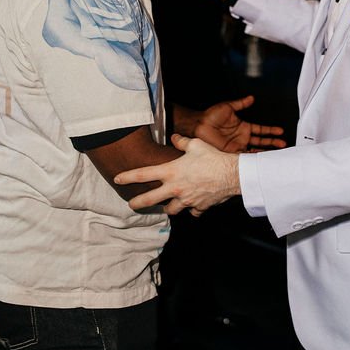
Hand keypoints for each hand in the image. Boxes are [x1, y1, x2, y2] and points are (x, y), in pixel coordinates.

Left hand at [115, 133, 240, 214]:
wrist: (231, 174)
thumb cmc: (213, 157)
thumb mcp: (196, 144)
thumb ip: (182, 142)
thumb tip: (174, 138)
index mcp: (171, 172)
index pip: (142, 174)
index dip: (127, 176)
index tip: (117, 178)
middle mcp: (175, 188)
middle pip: (149, 200)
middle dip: (137, 203)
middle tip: (132, 205)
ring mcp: (186, 200)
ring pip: (170, 210)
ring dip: (168, 207)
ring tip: (168, 204)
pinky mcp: (198, 207)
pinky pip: (192, 212)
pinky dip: (191, 209)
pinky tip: (194, 204)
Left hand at [191, 95, 285, 152]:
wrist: (199, 125)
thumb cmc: (210, 116)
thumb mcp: (228, 107)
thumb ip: (241, 103)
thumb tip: (251, 98)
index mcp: (243, 127)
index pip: (261, 130)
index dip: (271, 130)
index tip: (280, 131)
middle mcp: (242, 137)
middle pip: (261, 141)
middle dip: (272, 142)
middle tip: (283, 144)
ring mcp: (238, 146)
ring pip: (255, 150)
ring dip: (266, 151)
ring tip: (277, 153)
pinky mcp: (232, 152)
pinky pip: (245, 156)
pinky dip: (254, 158)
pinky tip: (262, 159)